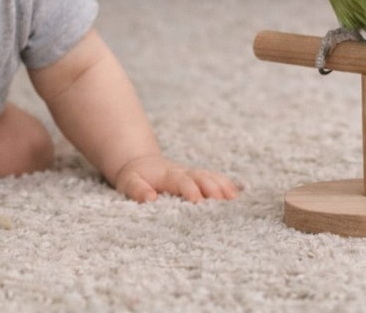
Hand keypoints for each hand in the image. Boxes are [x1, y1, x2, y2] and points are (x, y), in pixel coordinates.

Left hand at [112, 155, 239, 202]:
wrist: (141, 164)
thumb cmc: (135, 178)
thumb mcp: (129, 183)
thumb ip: (137, 190)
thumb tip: (150, 198)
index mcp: (167, 175)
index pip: (181, 181)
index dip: (190, 189)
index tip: (198, 201)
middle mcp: (183, 172)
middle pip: (201, 177)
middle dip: (212, 187)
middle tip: (223, 200)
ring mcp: (192, 174)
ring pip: (210, 177)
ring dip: (222, 186)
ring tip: (234, 199)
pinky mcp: (198, 178)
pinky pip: (215, 178)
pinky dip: (226, 185)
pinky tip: (237, 195)